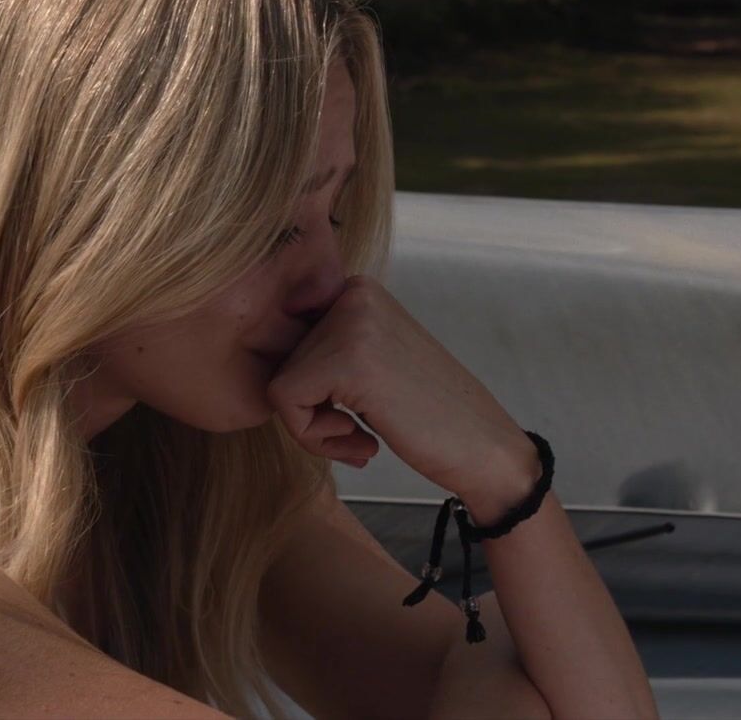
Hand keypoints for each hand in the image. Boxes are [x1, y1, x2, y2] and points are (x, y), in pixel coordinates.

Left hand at [265, 275, 537, 506]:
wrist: (485, 450)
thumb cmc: (428, 415)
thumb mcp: (372, 361)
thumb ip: (324, 347)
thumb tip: (254, 341)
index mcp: (357, 291)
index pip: (285, 339)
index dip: (307, 387)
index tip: (348, 411)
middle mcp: (353, 295)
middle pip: (279, 361)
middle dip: (310, 409)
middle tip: (357, 432)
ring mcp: (351, 324)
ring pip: (278, 384)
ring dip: (312, 427)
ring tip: (361, 437)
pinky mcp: (348, 361)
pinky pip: (285, 403)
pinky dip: (311, 437)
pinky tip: (363, 444)